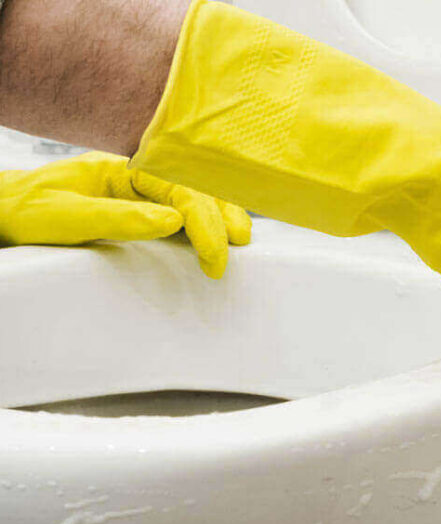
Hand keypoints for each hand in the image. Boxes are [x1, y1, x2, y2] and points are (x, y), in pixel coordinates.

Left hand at [0, 151, 250, 277]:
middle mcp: (133, 178)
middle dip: (221, 216)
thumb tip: (173, 221)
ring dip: (218, 214)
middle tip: (238, 246)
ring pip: (190, 198)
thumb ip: (120, 217)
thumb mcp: (68, 216)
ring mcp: (136, 194)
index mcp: (121, 169)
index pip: (178, 190)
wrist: (2, 215)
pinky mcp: (135, 211)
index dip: (204, 224)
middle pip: (193, 189)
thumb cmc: (27, 212)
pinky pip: (177, 212)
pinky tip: (215, 234)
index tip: (215, 258)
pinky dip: (202, 222)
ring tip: (240, 237)